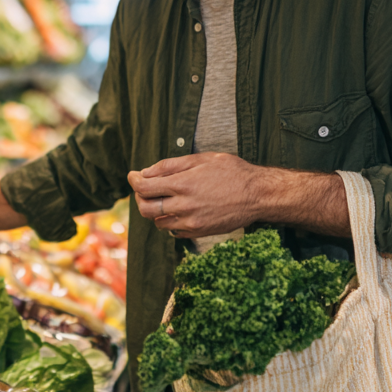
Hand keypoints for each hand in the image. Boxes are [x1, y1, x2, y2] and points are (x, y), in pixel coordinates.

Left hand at [127, 153, 349, 237]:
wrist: (258, 195)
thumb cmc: (232, 172)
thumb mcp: (202, 159)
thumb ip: (171, 165)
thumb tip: (146, 171)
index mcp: (183, 184)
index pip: (144, 187)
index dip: (133, 180)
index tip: (133, 175)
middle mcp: (184, 205)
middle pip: (145, 209)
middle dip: (140, 198)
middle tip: (145, 189)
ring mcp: (191, 222)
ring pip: (158, 223)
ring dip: (155, 211)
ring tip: (163, 199)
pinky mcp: (199, 232)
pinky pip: (173, 232)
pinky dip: (169, 222)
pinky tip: (177, 211)